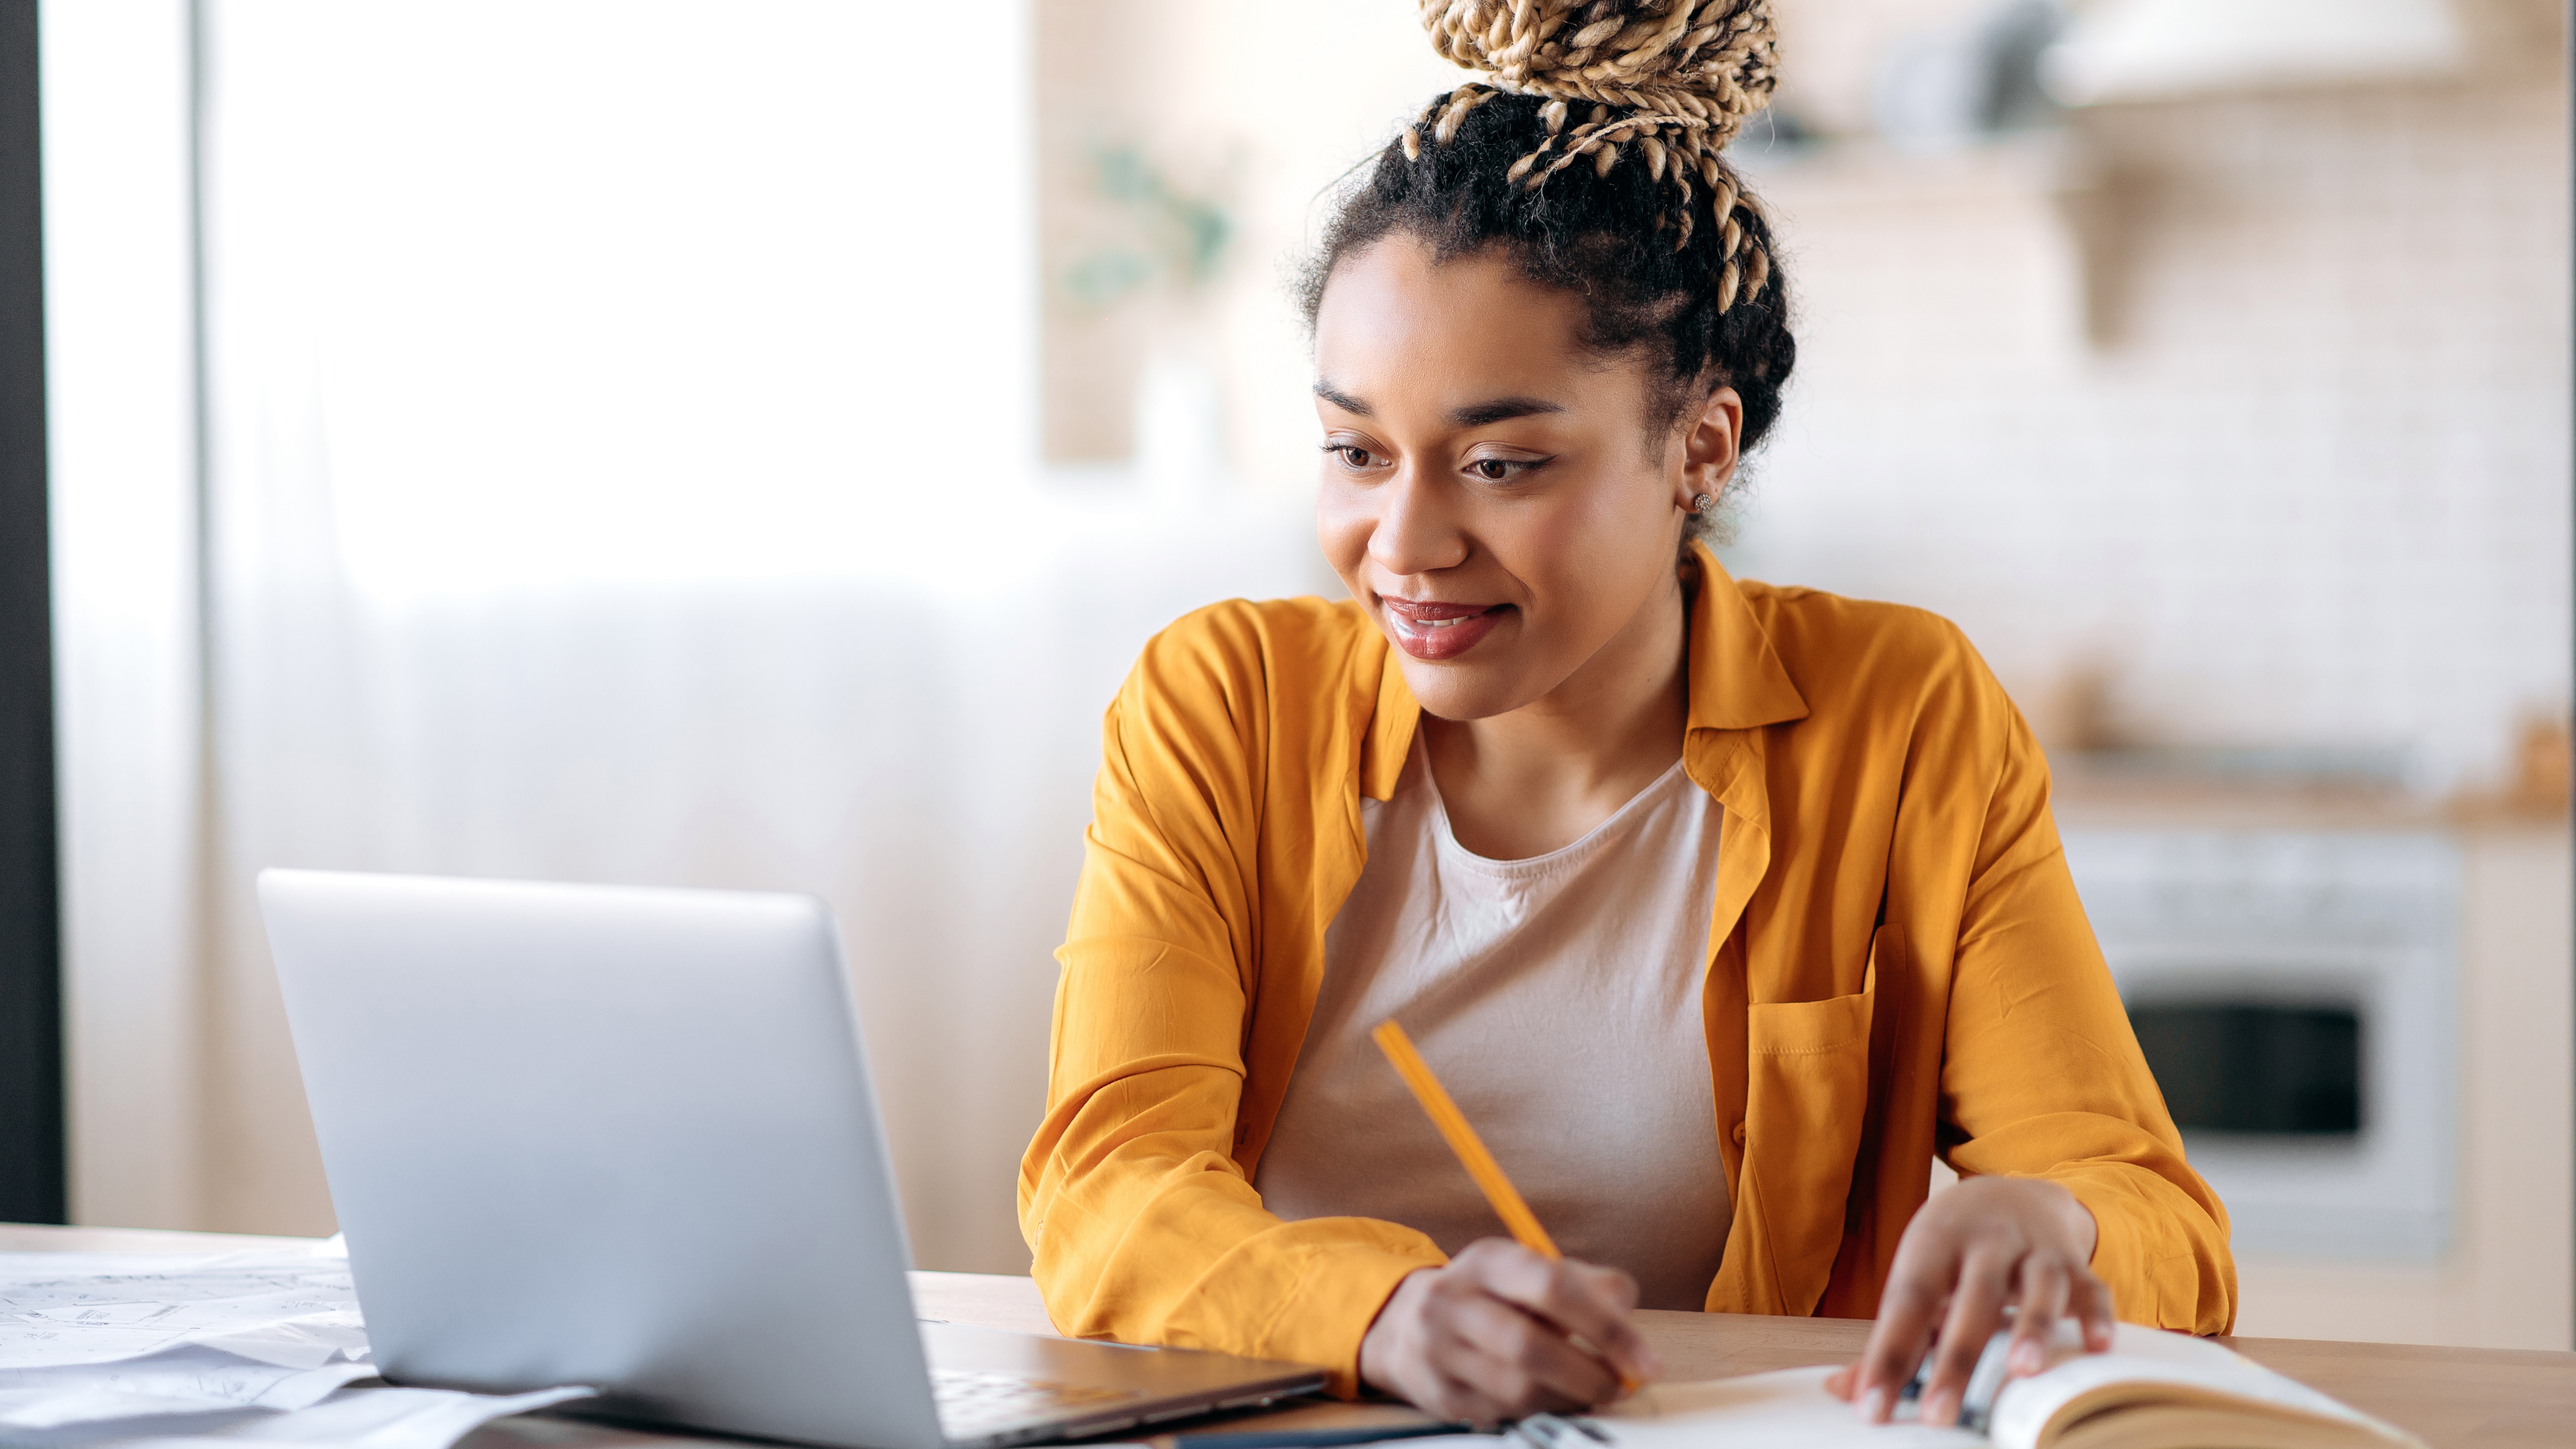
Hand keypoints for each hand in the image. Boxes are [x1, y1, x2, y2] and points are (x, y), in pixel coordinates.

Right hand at [1357, 1239, 1661, 1425]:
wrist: (1404, 1324)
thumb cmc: (1492, 1298)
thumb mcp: (1531, 1273)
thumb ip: (1587, 1285)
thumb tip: (1626, 1315)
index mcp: (1488, 1259)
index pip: (1552, 1287)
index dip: (1606, 1328)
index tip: (1645, 1362)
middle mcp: (1454, 1299)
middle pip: (1530, 1346)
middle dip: (1589, 1375)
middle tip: (1619, 1388)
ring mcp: (1438, 1349)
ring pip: (1516, 1389)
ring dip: (1568, 1399)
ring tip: (1590, 1394)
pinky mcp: (1437, 1393)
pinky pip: (1501, 1414)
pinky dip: (1539, 1412)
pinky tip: (1554, 1401)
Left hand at [1826, 1176, 2113, 1426]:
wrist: (2009, 1192)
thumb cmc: (1953, 1248)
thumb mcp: (1919, 1275)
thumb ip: (1891, 1336)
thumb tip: (1844, 1392)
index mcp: (1933, 1243)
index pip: (1907, 1302)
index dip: (1887, 1354)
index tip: (1872, 1406)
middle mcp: (1985, 1241)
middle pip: (1971, 1299)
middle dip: (1956, 1359)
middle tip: (1939, 1415)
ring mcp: (2034, 1249)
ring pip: (2037, 1286)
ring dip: (2031, 1327)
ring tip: (2022, 1372)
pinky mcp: (2075, 1261)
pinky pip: (2091, 1286)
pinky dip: (2097, 1315)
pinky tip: (2097, 1346)